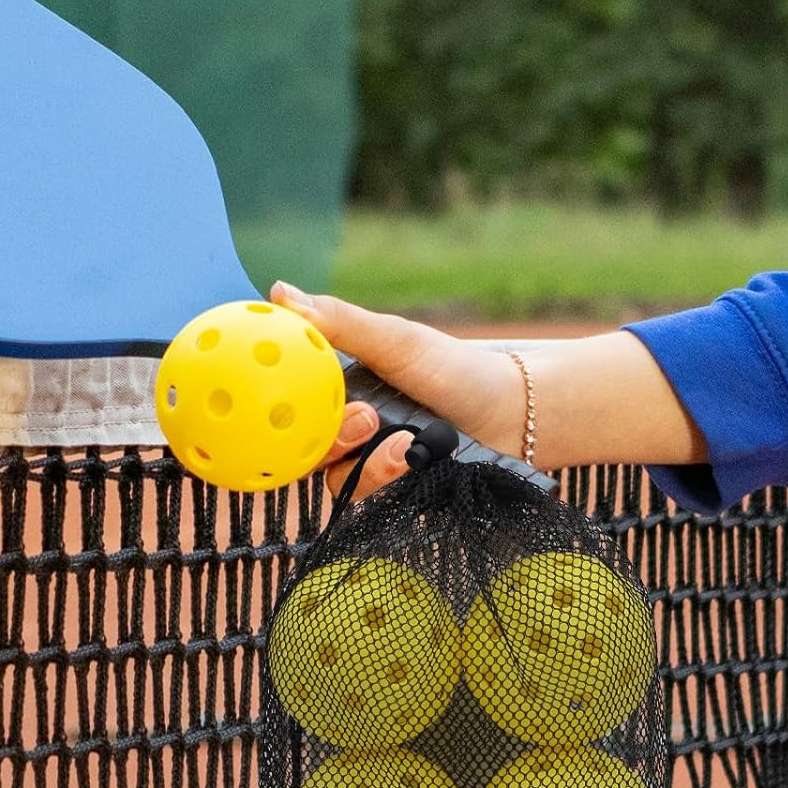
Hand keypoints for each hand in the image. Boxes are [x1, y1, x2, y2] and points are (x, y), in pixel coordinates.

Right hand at [270, 282, 528, 497]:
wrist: (511, 416)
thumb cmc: (454, 370)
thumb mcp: (396, 341)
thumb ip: (340, 323)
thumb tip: (278, 293)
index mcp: (335, 384)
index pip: (287, 395)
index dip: (276, 398)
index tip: (278, 389)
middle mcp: (343, 423)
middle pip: (301, 442)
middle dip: (329, 435)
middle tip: (364, 419)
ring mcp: (363, 459)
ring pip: (331, 474)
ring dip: (363, 460)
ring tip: (403, 443)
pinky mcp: (385, 489)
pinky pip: (364, 494)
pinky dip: (384, 475)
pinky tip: (413, 458)